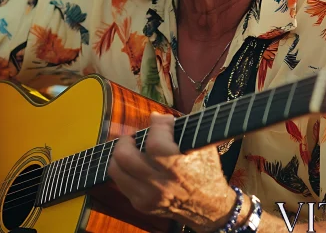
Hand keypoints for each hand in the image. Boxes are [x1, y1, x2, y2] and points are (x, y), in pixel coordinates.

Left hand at [107, 112, 246, 231]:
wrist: (209, 209)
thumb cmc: (207, 172)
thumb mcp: (203, 148)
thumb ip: (180, 130)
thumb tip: (154, 116)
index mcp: (178, 169)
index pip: (155, 142)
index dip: (156, 125)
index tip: (160, 120)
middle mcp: (160, 186)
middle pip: (125, 156)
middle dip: (127, 140)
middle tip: (135, 136)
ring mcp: (148, 197)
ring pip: (116, 170)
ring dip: (121, 154)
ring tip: (131, 149)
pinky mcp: (141, 205)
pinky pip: (121, 181)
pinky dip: (125, 169)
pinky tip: (135, 164)